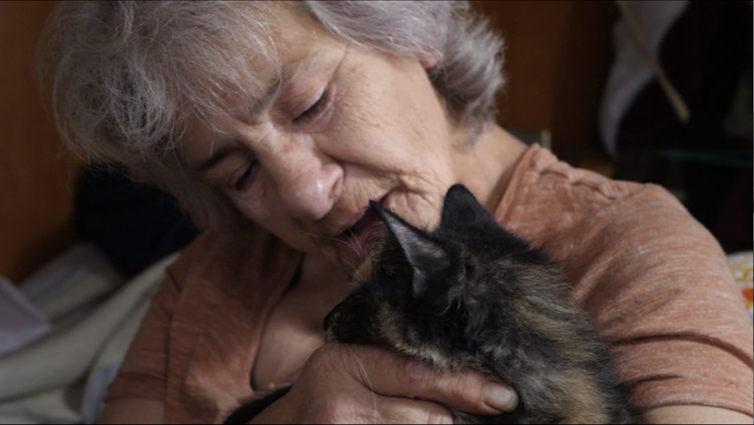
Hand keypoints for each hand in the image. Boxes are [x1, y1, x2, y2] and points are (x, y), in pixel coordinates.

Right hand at [251, 343, 517, 423]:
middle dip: (451, 417)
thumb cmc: (325, 396)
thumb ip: (394, 364)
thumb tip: (471, 379)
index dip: (465, 385)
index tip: (504, 397)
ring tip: (432, 416)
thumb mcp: (349, 367)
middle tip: (478, 407)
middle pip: (429, 417)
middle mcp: (339, 405)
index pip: (417, 374)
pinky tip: (414, 424)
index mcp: (342, 363)